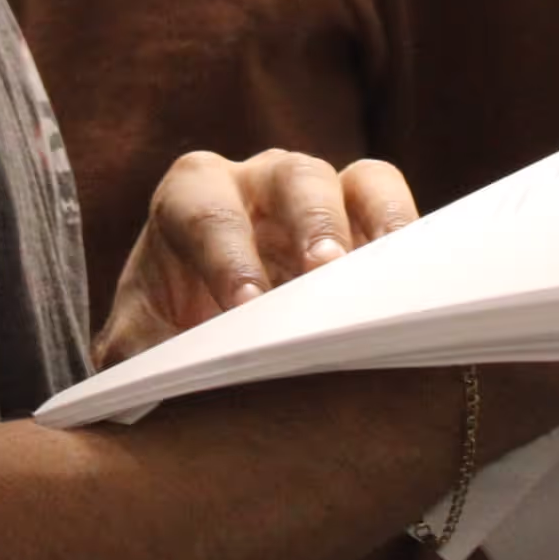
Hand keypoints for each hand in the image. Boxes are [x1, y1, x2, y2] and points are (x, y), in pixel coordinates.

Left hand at [94, 148, 419, 366]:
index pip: (207, 213)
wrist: (200, 332)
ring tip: (391, 277)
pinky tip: (420, 289)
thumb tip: (165, 381)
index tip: (246, 306)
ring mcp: (322, 198)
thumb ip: (143, 354)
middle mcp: (259, 182)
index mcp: (192, 195)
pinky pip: (399, 217)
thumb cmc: (165, 328)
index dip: (228, 255)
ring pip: (361, 183)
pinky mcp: (368, 224)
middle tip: (326, 273)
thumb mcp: (138, 342)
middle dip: (312, 223)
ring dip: (380, 225)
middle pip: (294, 178)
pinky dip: (413, 245)